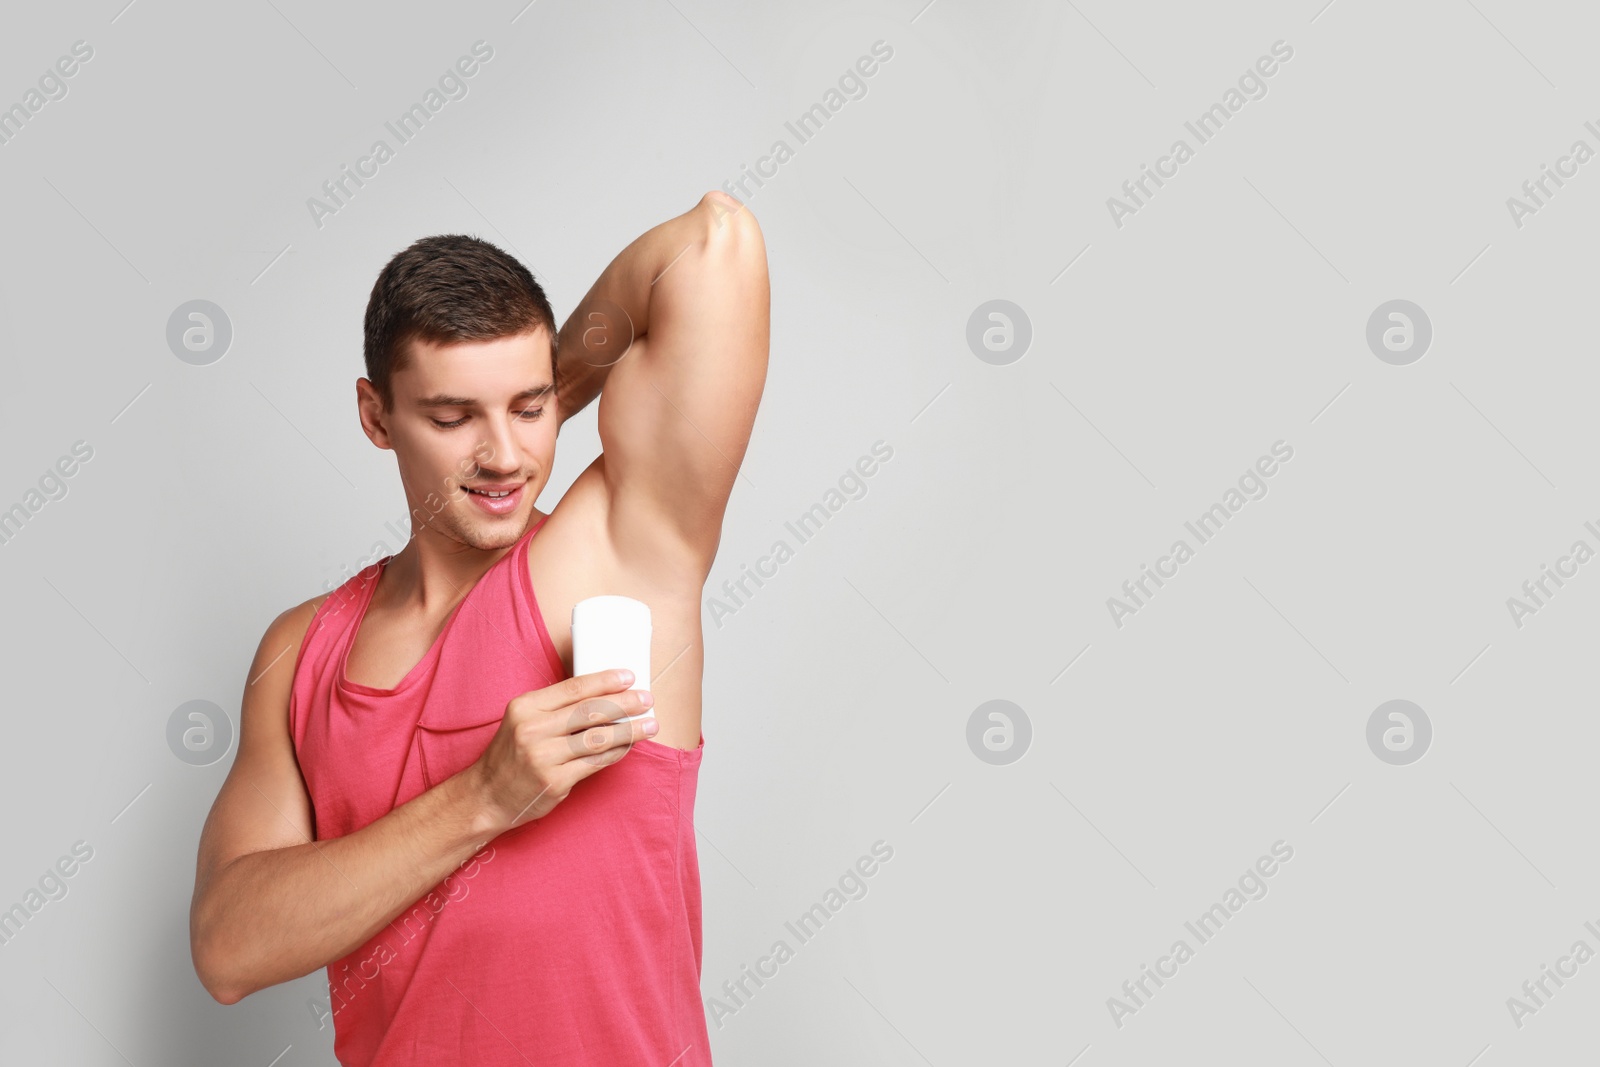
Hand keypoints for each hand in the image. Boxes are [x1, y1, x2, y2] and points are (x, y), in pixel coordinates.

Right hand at [469, 670, 656, 833]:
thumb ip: (555, 708)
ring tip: (650, 725)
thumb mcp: (522, 720)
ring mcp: (544, 757)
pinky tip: (629, 747)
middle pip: (590, 711)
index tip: (630, 677)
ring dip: (630, 731)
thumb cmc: (510, 755)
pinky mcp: (555, 782)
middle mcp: (533, 730)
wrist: (486, 796)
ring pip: (598, 738)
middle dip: (625, 704)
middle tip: (647, 700)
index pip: (574, 688)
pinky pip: (595, 763)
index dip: (606, 681)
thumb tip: (603, 696)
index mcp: (525, 707)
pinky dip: (616, 753)